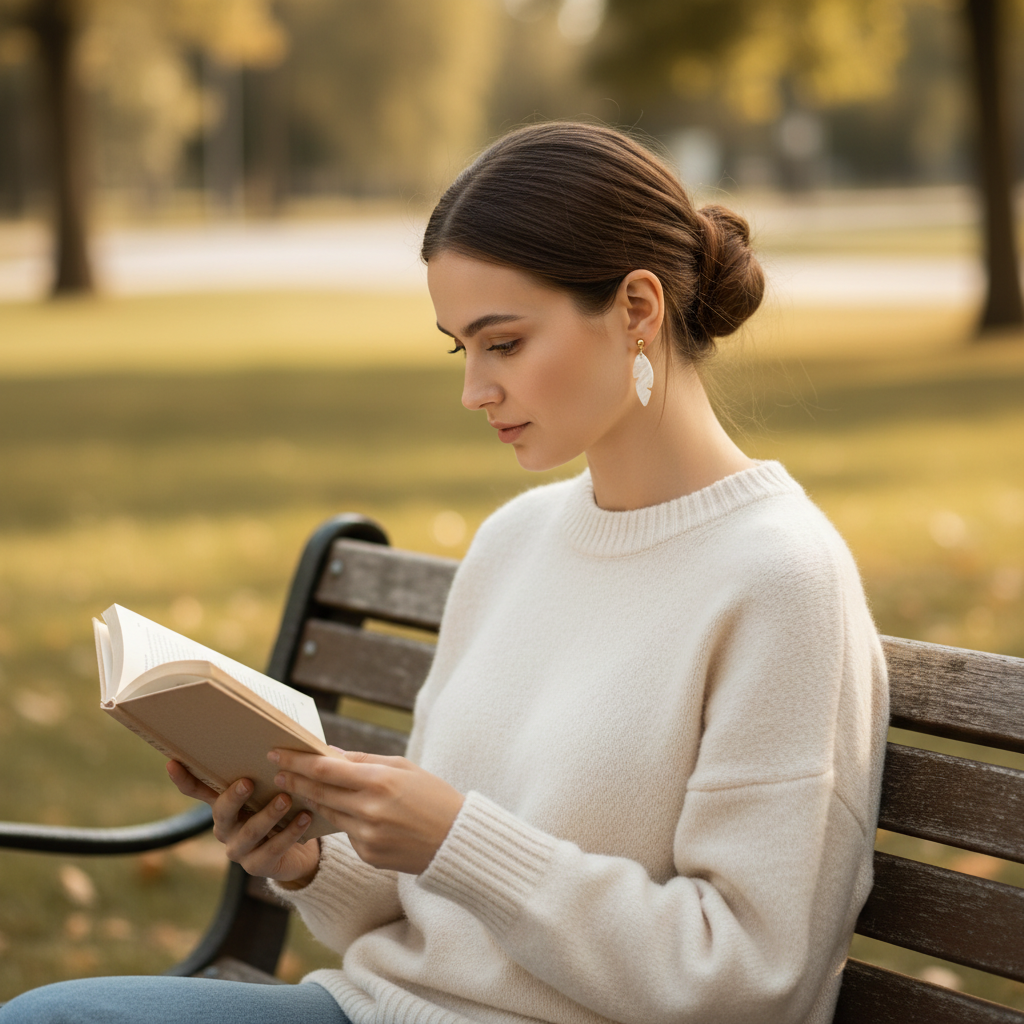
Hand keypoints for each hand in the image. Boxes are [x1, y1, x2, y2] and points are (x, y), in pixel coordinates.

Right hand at [166, 760, 320, 887]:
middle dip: (233, 797)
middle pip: (221, 812)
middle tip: (248, 782)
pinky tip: (305, 817)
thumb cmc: (283, 812)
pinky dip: (290, 832)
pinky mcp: (257, 866)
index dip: (184, 779)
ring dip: (268, 815)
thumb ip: (268, 773)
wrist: (298, 854)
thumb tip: (280, 740)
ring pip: (249, 832)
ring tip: (285, 799)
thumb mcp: (272, 791)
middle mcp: (226, 827)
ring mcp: (239, 849)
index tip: (172, 762)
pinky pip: (272, 849)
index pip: (198, 791)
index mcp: (224, 805)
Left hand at [268, 748, 463, 874]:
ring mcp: (367, 836)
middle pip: (318, 792)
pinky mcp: (368, 855)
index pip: (324, 770)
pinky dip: (344, 820)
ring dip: (312, 800)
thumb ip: (364, 762)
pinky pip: (347, 833)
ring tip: (297, 788)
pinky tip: (345, 811)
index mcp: (379, 781)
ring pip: (329, 813)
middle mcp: (369, 810)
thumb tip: (330, 754)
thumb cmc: (432, 795)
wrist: (456, 840)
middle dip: (294, 780)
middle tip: (276, 771)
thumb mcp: (403, 767)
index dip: (297, 762)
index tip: (277, 754)